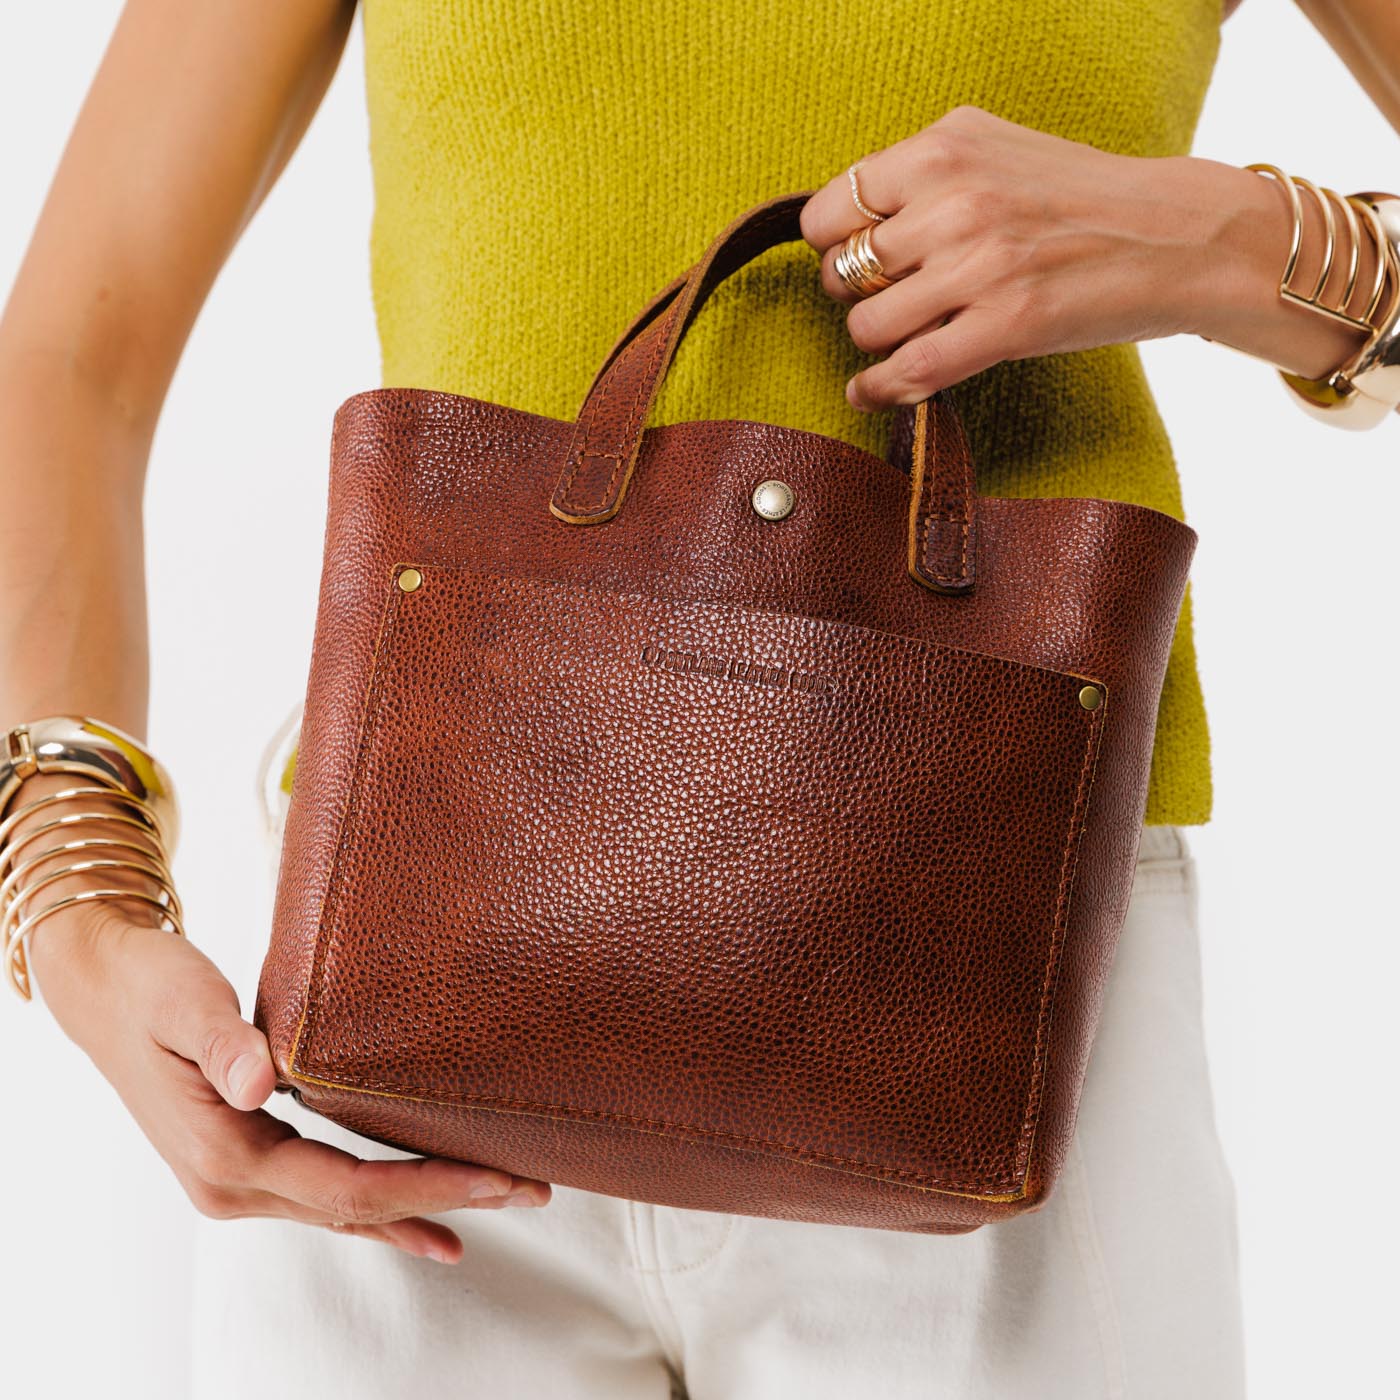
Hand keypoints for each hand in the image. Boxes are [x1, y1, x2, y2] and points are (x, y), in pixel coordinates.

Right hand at [20, 775, 549, 1265]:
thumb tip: (258, 1081)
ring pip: (348, 1213)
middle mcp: (232, 1184)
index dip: (422, 1186)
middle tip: (529, 1187)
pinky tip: (427, 1226)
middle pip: (358, 1210)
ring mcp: (240, 1182)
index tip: (492, 1175)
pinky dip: (382, 1213)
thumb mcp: (184, 1001)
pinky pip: (329, 1199)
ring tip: (500, 1202)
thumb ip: (222, 1042)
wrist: (105, 992)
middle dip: (447, 1200)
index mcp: (224, 1153)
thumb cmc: (150, 987)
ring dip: (424, 1210)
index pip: (343, 1188)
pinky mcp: (252, 1163)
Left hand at [799, 105, 1373, 410]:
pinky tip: (871, 392)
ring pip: (867, 324)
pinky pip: (908, 370)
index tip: (846, 259)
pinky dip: (878, 389)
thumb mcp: (998, 151)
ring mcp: (980, 265)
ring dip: (873, 342)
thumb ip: (926, 174)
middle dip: (850, 294)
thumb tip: (849, 218)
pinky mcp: (1007, 324)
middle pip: (842, 271)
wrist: (1180, 234)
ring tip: (899, 338)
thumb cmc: (1083, 198)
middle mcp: (955, 200)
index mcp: (945, 148)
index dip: (830, 242)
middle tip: (881, 302)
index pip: (834, 206)